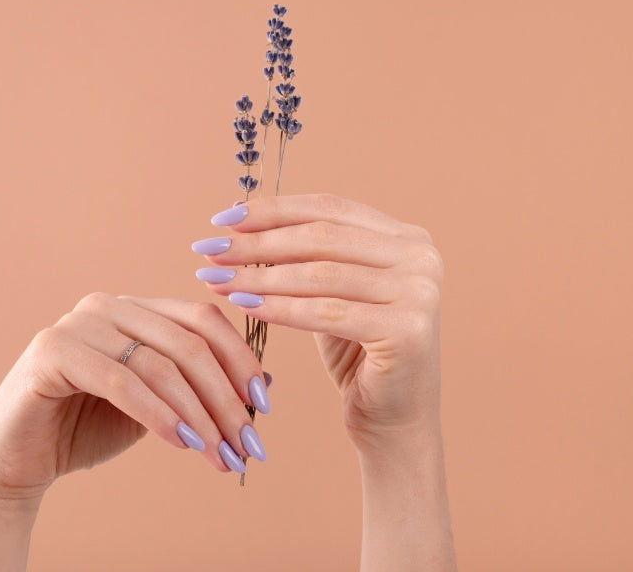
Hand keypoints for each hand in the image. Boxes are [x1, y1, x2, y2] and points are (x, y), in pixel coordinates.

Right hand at [0, 294, 270, 501]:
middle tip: (247, 443)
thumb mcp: (159, 408)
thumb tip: (265, 382)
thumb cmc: (87, 429)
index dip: (240, 360)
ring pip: (160, 364)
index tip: (263, 405)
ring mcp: (78, 323)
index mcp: (137, 311)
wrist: (18, 460)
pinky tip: (182, 442)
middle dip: (225, 397)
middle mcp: (109, 306)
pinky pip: (122, 381)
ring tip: (218, 452)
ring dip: (199, 414)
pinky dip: (159, 414)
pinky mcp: (52, 350)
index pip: (203, 319)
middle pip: (189, 343)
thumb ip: (200, 389)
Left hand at [193, 193, 443, 451]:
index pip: (330, 208)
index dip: (273, 210)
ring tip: (215, 279)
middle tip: (209, 249)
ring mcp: (420, 293)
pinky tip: (243, 305)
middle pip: (322, 237)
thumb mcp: (332, 294)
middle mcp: (422, 258)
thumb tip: (240, 220)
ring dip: (259, 276)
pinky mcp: (408, 331)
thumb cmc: (359, 356)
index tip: (223, 218)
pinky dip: (279, 308)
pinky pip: (326, 313)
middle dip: (258, 242)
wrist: (396, 423)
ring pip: (320, 275)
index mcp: (408, 238)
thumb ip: (305, 257)